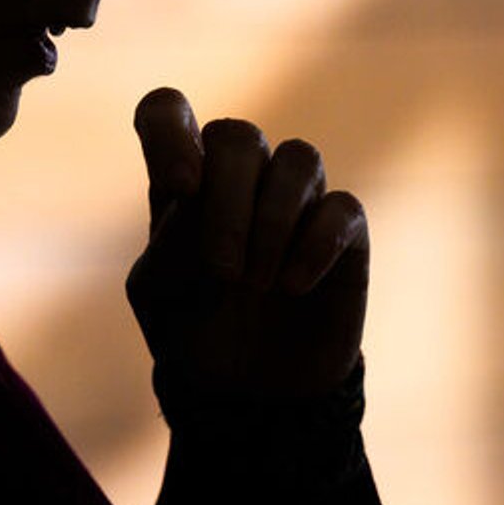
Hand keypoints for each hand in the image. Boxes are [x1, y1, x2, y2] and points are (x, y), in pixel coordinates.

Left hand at [126, 88, 369, 403]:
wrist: (250, 392)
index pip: (168, 111)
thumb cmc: (195, 332)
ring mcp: (296, 199)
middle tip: (223, 270)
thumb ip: (171, 238)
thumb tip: (205, 191)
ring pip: (299, 158)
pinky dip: (315, 245)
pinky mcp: (343, 230)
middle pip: (237, 136)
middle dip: (227, 201)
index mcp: (185, 181)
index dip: (172, 131)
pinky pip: (341, 207)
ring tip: (259, 283)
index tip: (182, 187)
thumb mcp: (160, 291)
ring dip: (272, 222)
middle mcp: (240, 178)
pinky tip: (294, 286)